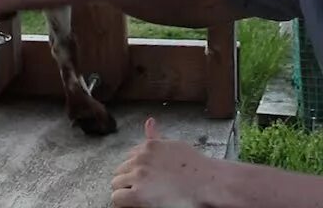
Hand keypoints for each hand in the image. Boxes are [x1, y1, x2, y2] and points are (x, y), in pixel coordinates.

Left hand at [110, 118, 226, 207]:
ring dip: (125, 190)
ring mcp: (138, 176)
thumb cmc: (195, 168)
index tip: (144, 177)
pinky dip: (123, 202)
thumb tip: (149, 121)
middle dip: (128, 179)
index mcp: (149, 146)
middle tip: (142, 189)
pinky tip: (134, 204)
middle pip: (120, 170)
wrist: (206, 184)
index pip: (130, 156)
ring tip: (141, 196)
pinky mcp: (138, 194)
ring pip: (116, 184)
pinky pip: (117, 198)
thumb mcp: (174, 146)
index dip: (136, 169)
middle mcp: (141, 159)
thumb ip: (157, 137)